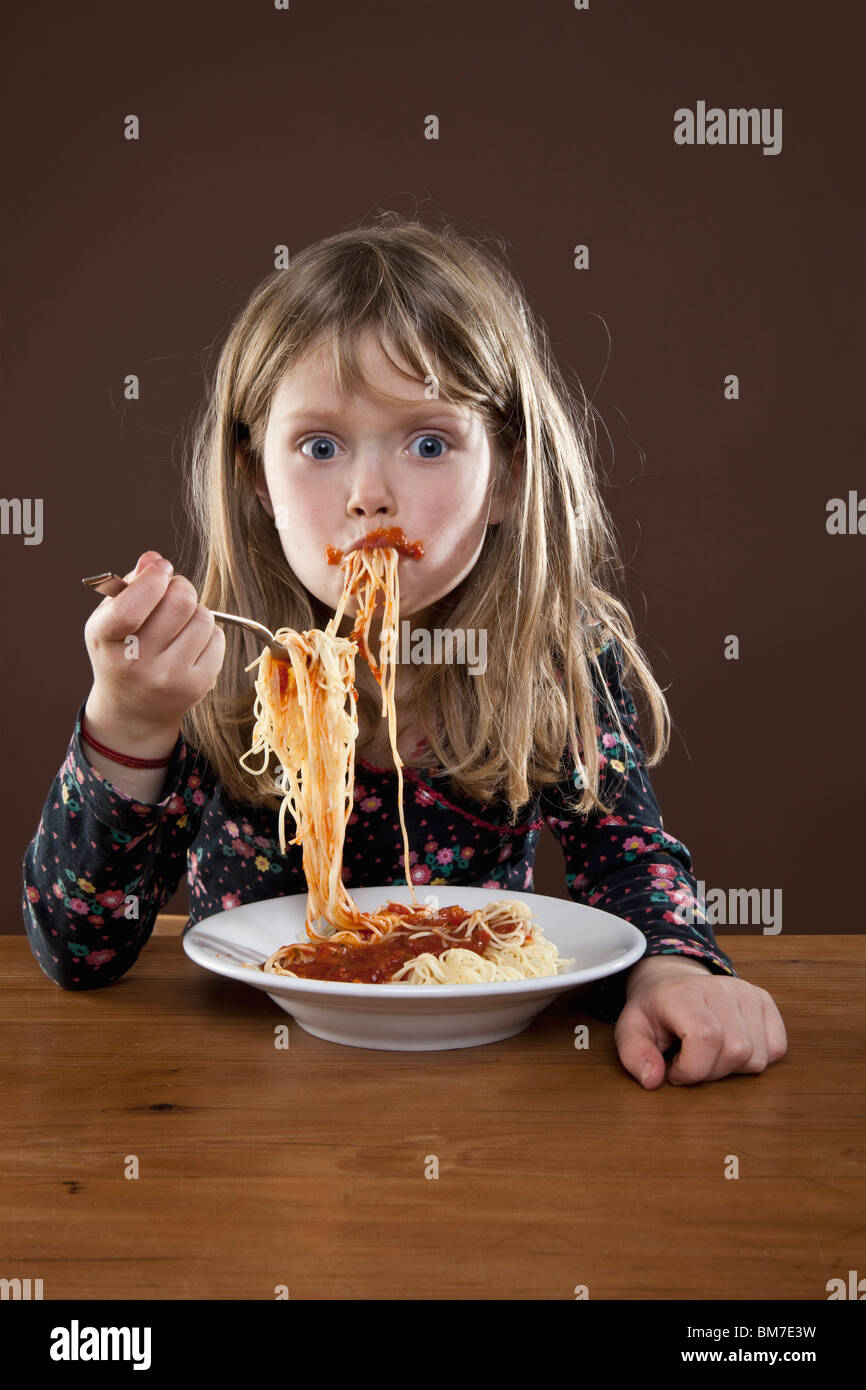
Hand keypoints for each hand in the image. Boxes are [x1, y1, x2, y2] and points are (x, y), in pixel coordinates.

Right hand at [84, 549, 224, 734]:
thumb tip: (154, 559)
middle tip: (173, 592)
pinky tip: (189, 643)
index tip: (162, 568)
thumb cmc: (121, 652)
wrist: (134, 709)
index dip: (153, 578)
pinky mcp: (197, 685)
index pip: (130, 606)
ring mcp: (169, 677)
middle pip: (179, 602)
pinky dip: (208, 633)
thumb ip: (131, 585)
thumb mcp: (111, 619)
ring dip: (196, 610)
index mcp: (106, 638)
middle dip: (181, 587)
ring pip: (203, 618)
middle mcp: (136, 662)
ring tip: (179, 623)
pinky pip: (218, 638)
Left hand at [614, 954, 787, 1087]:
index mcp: (684, 994)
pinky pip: (776, 1049)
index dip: (693, 1068)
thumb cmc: (654, 1010)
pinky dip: (755, 1060)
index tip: (675, 1072)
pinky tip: (730, 1049)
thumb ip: (634, 1054)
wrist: (673, 981)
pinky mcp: (765, 1001)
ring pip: (757, 1057)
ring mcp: (747, 992)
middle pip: (736, 1051)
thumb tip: (653, 1079)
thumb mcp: (631, 1029)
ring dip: (732, 1069)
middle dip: (710, 1073)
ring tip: (709, 1055)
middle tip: (691, 1064)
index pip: (707, 1037)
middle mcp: (721, 988)